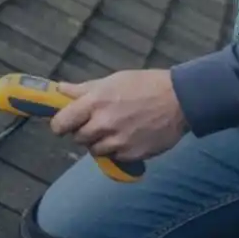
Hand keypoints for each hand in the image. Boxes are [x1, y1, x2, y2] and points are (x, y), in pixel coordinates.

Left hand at [49, 70, 188, 162]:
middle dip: (82, 132)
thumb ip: (84, 89)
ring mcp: (118, 141)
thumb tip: (60, 90)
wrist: (179, 100)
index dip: (59, 125)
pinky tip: (127, 137)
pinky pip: (114, 157)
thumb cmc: (144, 85)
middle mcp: (104, 123)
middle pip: (77, 138)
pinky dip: (116, 150)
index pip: (61, 122)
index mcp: (95, 101)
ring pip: (94, 150)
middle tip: (94, 124)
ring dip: (99, 143)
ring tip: (113, 130)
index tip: (64, 124)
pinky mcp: (131, 154)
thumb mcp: (112, 80)